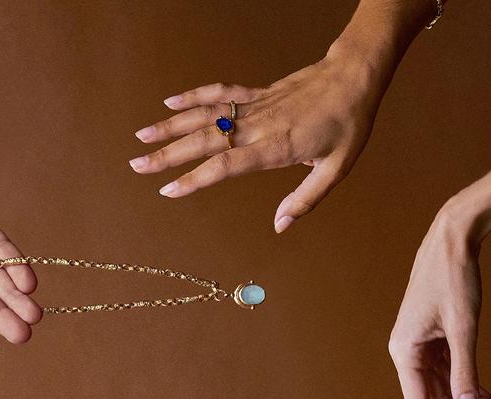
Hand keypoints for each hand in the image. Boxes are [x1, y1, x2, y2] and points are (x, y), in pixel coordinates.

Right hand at [129, 51, 386, 231]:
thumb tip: (280, 226)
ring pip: (205, 115)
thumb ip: (305, 200)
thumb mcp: (336, 169)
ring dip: (171, 125)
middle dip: (168, 154)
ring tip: (142, 136)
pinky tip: (170, 101)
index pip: (226, 165)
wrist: (354, 79)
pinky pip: (220, 93)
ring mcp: (255, 107)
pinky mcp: (257, 93)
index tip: (168, 190)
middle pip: (204, 140)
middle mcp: (258, 126)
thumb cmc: (348, 125)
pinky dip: (194, 95)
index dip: (195, 178)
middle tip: (136, 165)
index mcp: (276, 147)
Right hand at [389, 205, 490, 398]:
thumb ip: (465, 372)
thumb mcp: (464, 329)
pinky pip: (450, 370)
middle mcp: (407, 352)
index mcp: (404, 352)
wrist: (454, 238)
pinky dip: (471, 384)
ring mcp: (420, 344)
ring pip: (445, 387)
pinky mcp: (433, 336)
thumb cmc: (454, 279)